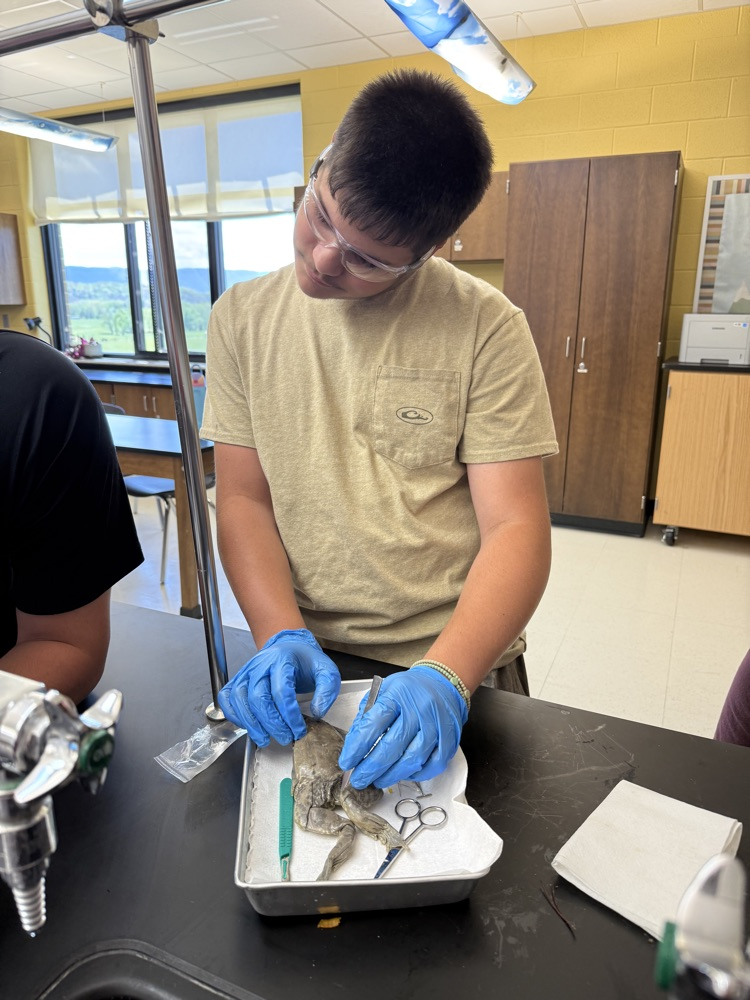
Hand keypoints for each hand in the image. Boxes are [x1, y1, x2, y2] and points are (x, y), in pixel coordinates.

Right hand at [217, 629, 340, 745]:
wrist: (289, 646)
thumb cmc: (305, 660)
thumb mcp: (326, 670)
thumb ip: (327, 690)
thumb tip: (316, 712)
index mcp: (283, 660)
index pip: (282, 691)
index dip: (289, 715)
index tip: (299, 730)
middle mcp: (261, 664)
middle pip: (259, 697)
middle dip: (272, 723)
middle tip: (285, 738)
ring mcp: (247, 671)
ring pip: (240, 699)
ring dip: (251, 723)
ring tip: (264, 739)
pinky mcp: (238, 679)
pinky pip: (227, 697)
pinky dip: (233, 713)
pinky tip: (247, 726)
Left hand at [338, 667, 467, 788]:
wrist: (441, 683)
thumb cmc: (408, 690)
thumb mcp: (382, 691)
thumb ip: (367, 715)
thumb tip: (354, 744)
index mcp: (397, 695)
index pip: (373, 725)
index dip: (357, 747)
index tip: (347, 762)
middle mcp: (418, 711)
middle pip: (392, 746)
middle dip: (371, 768)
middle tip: (359, 780)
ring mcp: (435, 726)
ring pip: (412, 759)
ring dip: (392, 775)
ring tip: (378, 780)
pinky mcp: (448, 740)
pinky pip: (432, 765)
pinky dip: (416, 774)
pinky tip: (403, 774)